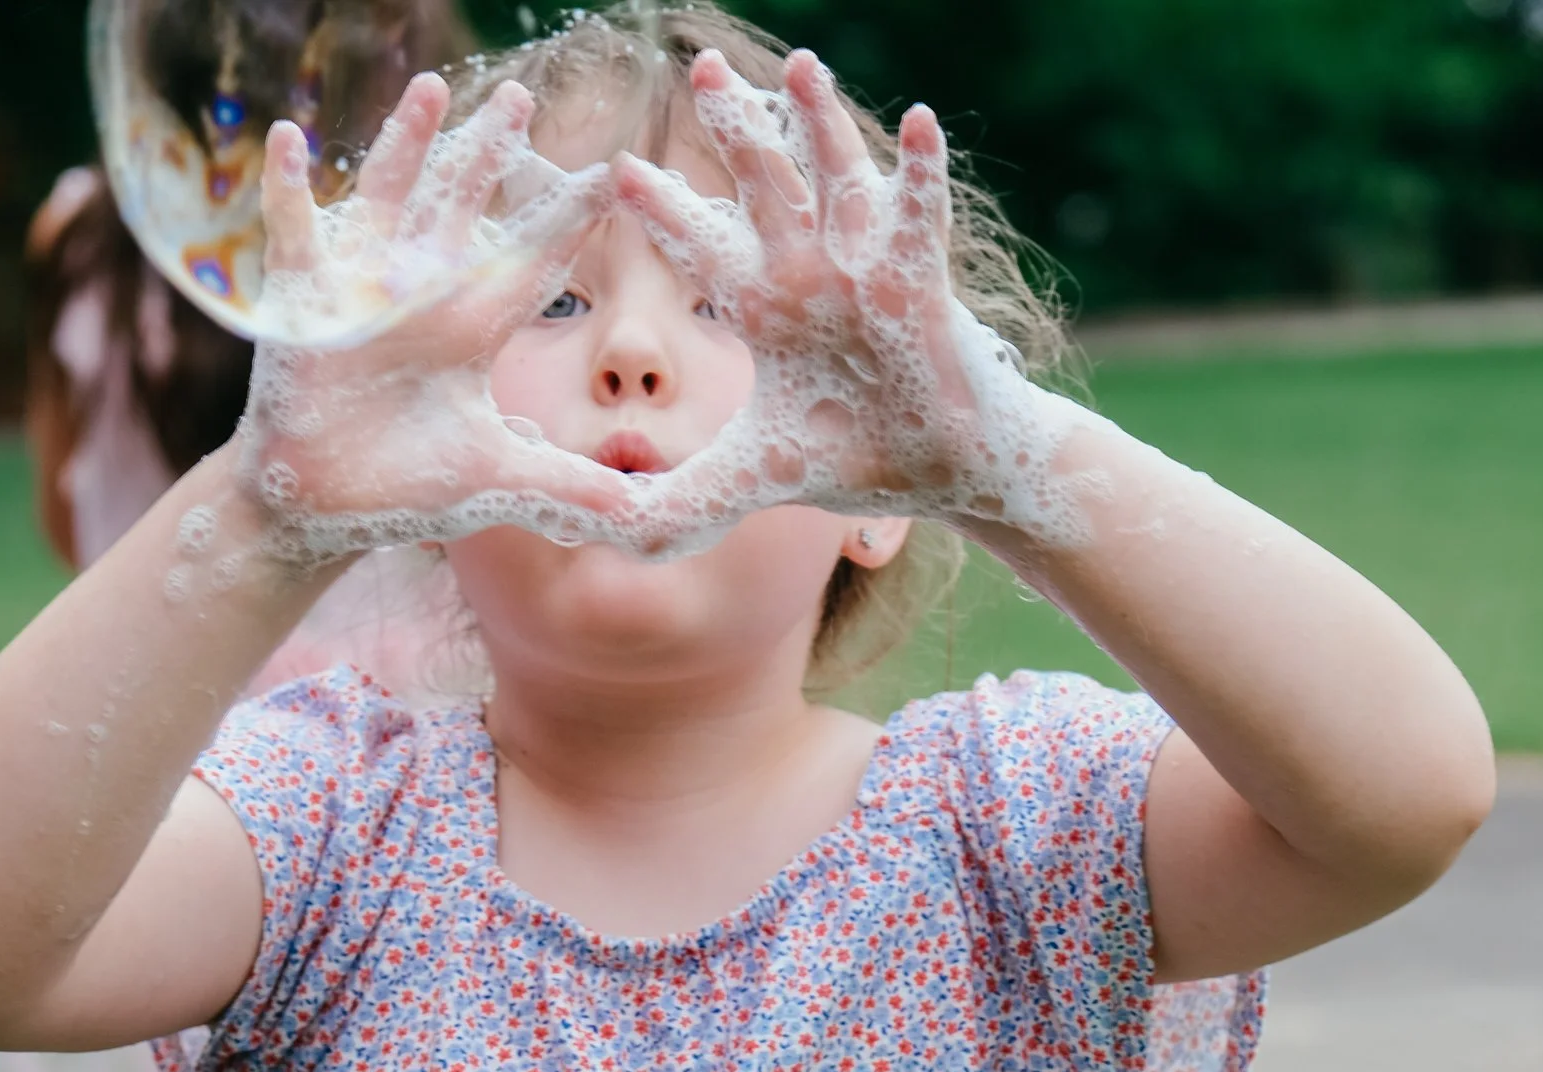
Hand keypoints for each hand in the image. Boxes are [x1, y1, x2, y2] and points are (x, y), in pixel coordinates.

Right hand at [226, 74, 646, 568]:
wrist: (324, 507)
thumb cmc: (406, 484)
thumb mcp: (495, 479)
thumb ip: (565, 486)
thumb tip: (641, 514)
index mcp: (471, 328)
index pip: (530, 262)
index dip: (568, 220)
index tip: (614, 173)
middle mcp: (422, 296)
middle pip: (463, 207)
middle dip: (489, 151)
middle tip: (521, 95)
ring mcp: (362, 292)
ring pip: (389, 198)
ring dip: (407, 144)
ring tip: (431, 87)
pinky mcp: (305, 306)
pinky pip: (295, 234)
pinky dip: (288, 188)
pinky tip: (287, 136)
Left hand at [613, 49, 1091, 555]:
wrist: (939, 472)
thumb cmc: (849, 459)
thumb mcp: (746, 482)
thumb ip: (676, 503)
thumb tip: (603, 537)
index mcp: (763, 306)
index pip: (700, 246)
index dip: (660, 209)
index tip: (614, 168)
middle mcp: (810, 274)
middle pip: (763, 184)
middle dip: (734, 126)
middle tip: (700, 68)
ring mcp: (866, 271)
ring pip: (838, 179)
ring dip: (822, 121)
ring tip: (801, 63)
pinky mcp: (919, 287)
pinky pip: (918, 219)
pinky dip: (920, 174)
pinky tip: (921, 122)